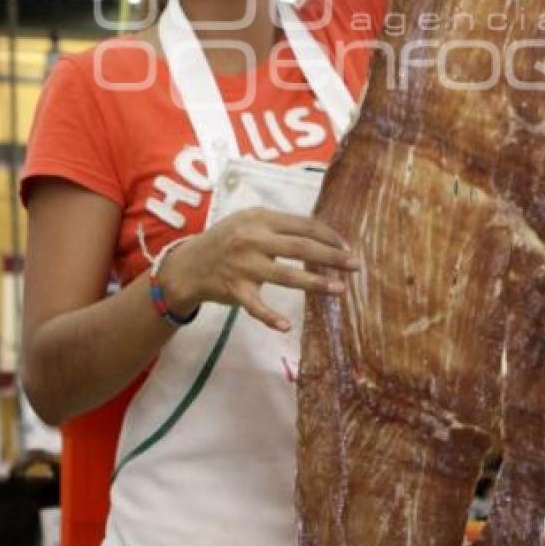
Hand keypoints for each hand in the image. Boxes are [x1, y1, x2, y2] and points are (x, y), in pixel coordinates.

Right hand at [160, 209, 359, 331]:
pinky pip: (256, 306)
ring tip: (340, 290)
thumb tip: (319, 234)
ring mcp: (243, 265)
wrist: (188, 265)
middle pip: (300, 247)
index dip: (328, 235)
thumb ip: (278, 226)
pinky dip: (270, 317)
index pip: (302, 225)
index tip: (347, 246)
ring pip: (286, 275)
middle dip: (331, 256)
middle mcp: (252, 239)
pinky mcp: (234, 289)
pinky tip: (287, 327)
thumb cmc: (226, 240)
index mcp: (259, 218)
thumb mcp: (248, 221)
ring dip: (316, 283)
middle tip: (355, 265)